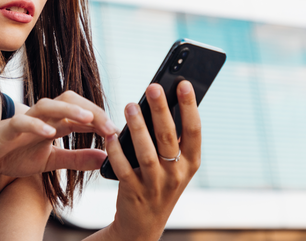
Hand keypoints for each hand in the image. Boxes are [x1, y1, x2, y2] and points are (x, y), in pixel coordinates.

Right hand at [0, 91, 115, 183]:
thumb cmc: (12, 153)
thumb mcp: (49, 161)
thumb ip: (76, 159)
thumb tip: (105, 158)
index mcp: (53, 122)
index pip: (81, 112)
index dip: (100, 119)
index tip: (116, 133)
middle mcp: (41, 116)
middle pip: (69, 100)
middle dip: (90, 110)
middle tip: (109, 128)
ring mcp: (25, 119)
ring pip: (48, 105)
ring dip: (69, 110)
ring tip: (87, 120)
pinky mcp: (7, 128)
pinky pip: (23, 121)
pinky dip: (37, 125)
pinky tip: (50, 134)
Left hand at [104, 81, 200, 240]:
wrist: (143, 223)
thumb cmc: (158, 181)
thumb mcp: (174, 164)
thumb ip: (172, 138)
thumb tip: (163, 98)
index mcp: (191, 162)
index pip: (195, 130)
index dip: (190, 106)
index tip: (183, 83)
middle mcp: (177, 174)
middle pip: (169, 137)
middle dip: (161, 110)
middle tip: (153, 86)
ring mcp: (156, 185)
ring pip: (147, 153)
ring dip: (138, 128)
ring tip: (130, 105)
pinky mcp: (134, 192)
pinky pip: (124, 169)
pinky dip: (117, 152)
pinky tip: (111, 136)